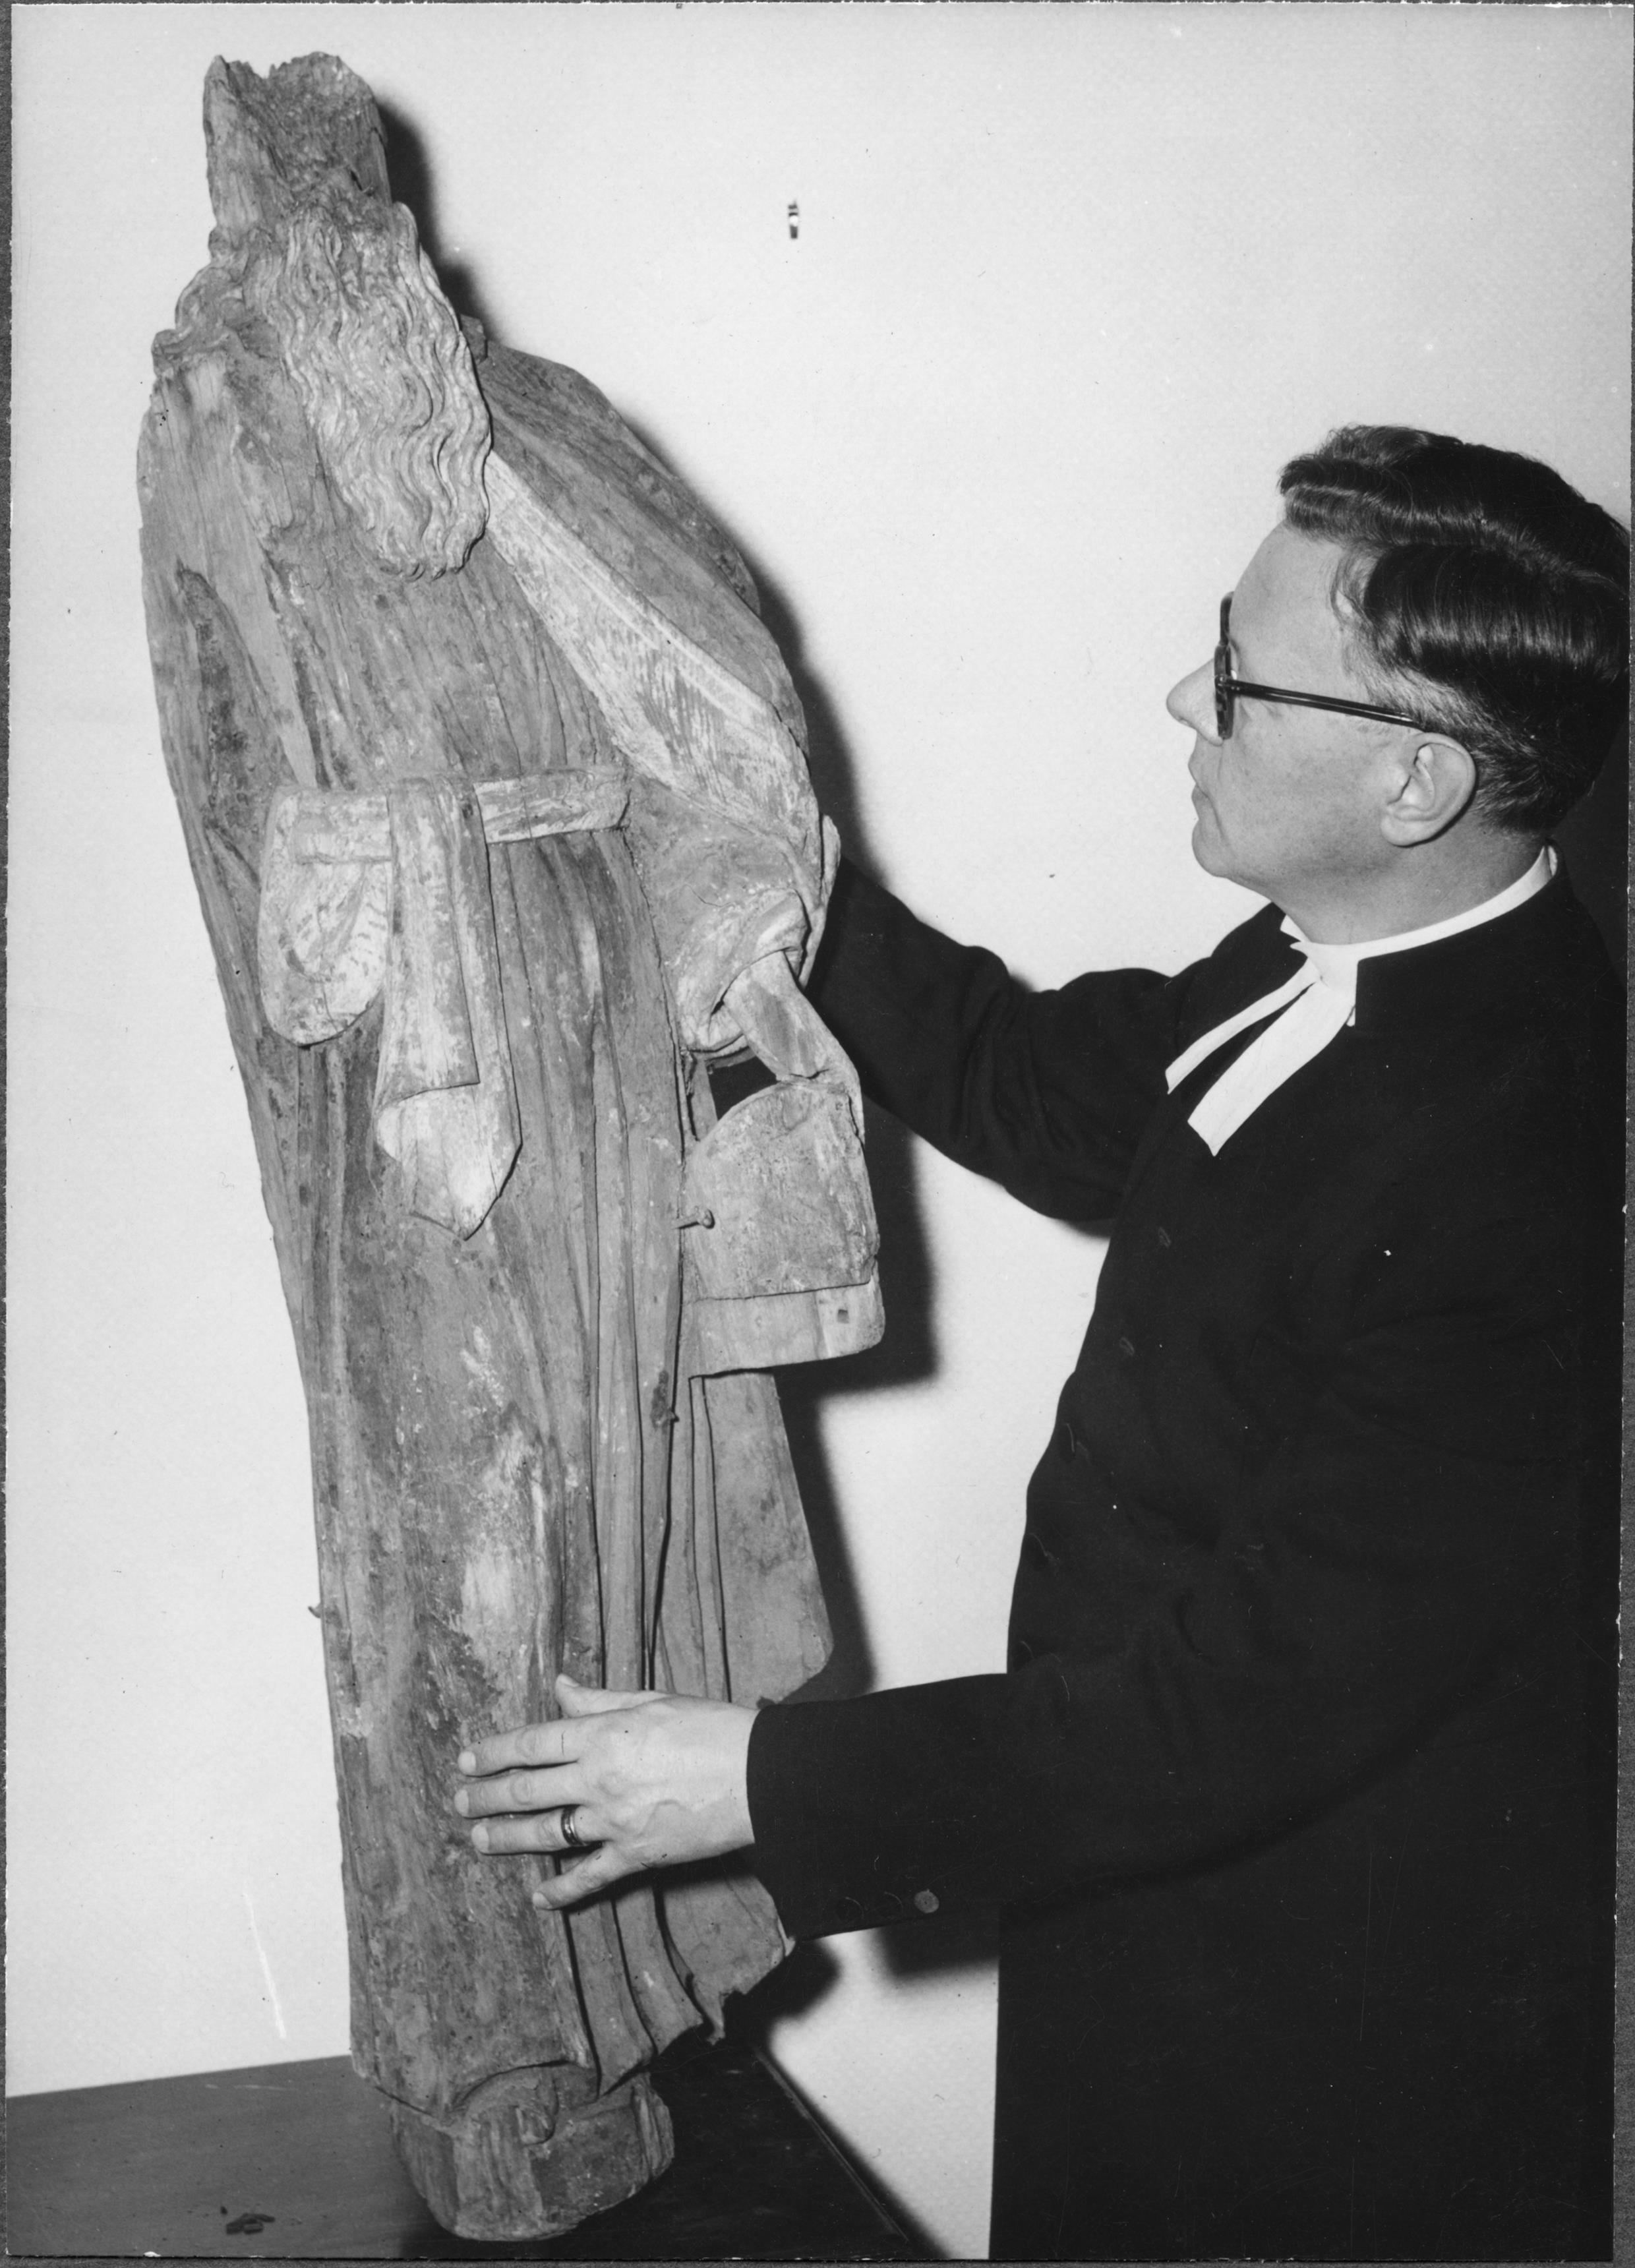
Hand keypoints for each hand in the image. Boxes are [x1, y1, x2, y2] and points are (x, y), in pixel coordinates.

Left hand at [455, 1673, 757, 1907]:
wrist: (759, 1777)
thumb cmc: (711, 1728)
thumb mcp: (652, 1700)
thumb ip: (599, 1701)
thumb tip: (560, 1688)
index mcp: (602, 1736)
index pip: (531, 1743)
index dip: (493, 1752)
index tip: (467, 1759)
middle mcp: (599, 1780)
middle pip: (527, 1791)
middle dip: (486, 1797)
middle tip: (459, 1803)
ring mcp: (614, 1822)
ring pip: (546, 1834)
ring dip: (506, 1839)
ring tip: (478, 1840)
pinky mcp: (636, 1856)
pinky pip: (589, 1878)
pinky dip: (561, 1890)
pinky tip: (539, 1897)